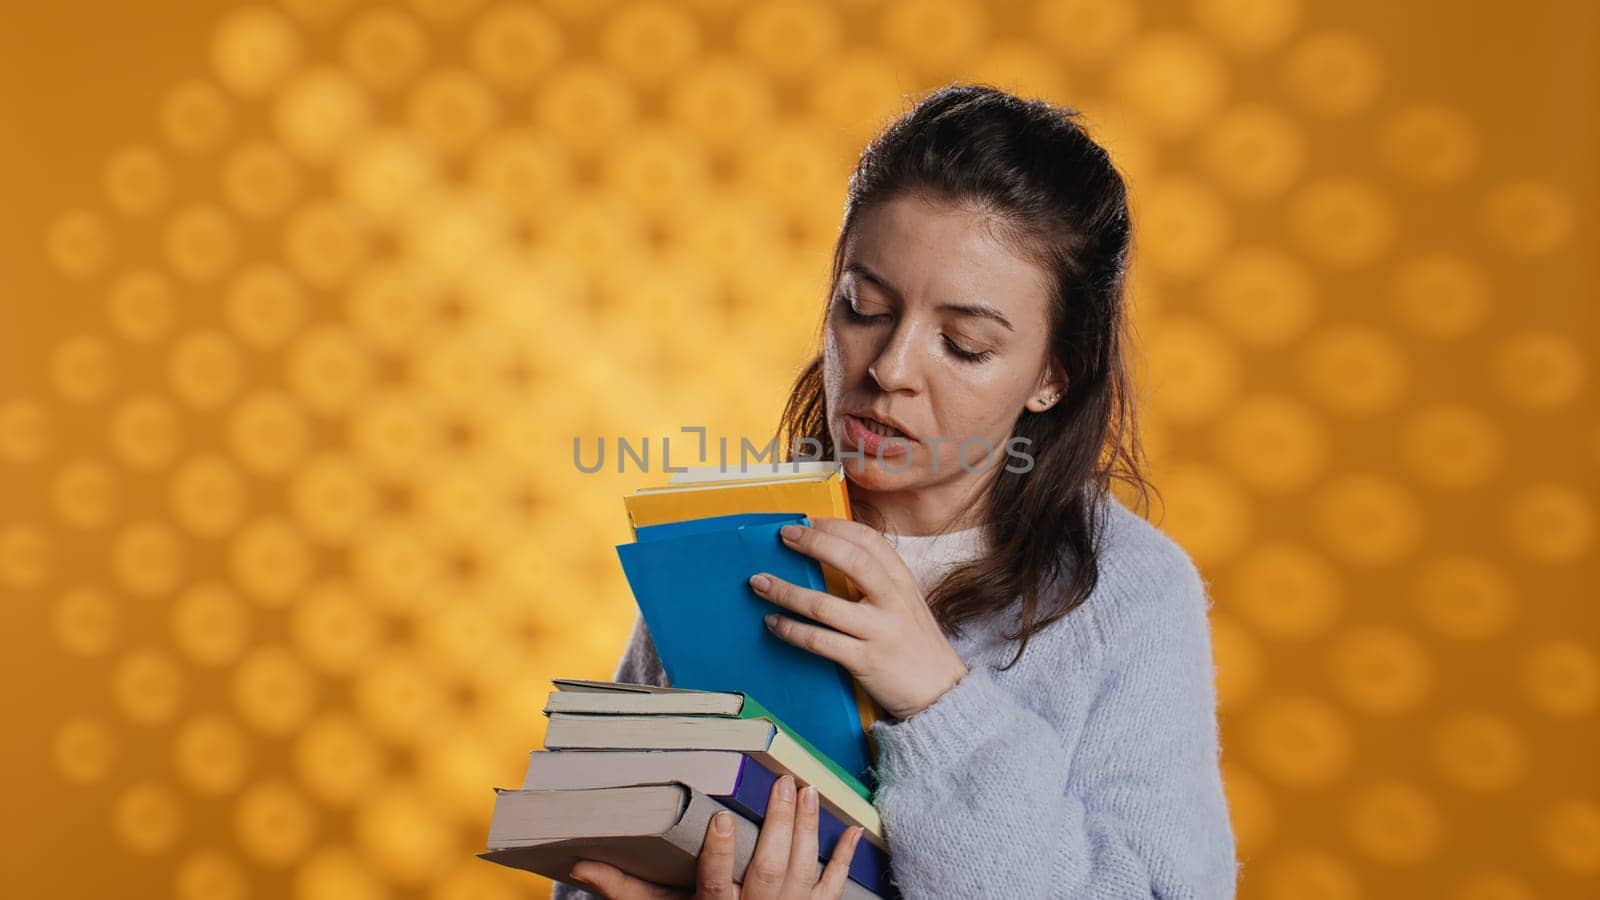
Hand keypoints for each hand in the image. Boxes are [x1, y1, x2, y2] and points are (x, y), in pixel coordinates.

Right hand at [568, 774, 864, 898]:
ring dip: (808, 831)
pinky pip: (833, 888)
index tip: (722, 818)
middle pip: (769, 872)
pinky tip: (853, 828)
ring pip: (803, 874)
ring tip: (807, 790)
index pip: (714, 885)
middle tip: (783, 784)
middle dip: (780, 827)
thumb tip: (578, 865)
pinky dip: (844, 859)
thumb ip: (624, 890)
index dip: (720, 854)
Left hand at [750, 517, 968, 719]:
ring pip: (823, 605)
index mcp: (903, 582)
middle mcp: (892, 601)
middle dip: (812, 544)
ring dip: (785, 591)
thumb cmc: (916, 645)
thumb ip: (878, 582)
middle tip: (782, 536)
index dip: (836, 527)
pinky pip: (819, 641)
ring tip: (759, 583)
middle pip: (849, 561)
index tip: (808, 521)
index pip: (869, 541)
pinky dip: (791, 630)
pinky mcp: (864, 661)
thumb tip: (831, 557)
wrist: (942, 694)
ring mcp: (879, 631)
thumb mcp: (906, 604)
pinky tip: (773, 622)